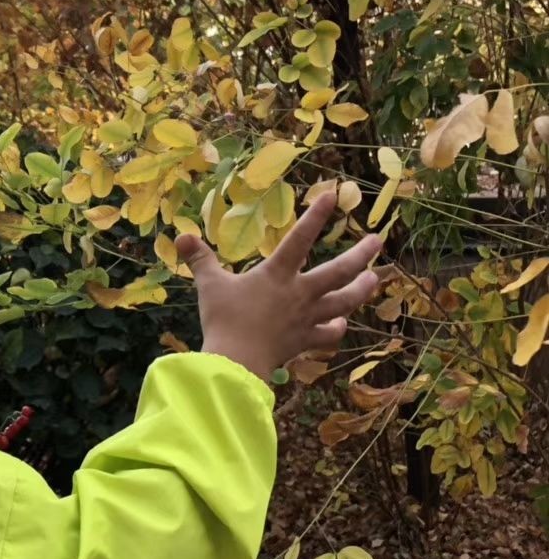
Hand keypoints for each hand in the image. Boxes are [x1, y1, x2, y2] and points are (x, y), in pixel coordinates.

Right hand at [174, 192, 381, 383]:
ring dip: (362, 289)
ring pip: (344, 301)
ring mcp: (306, 318)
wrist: (237, 362)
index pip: (300, 238)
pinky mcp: (304, 340)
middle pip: (339, 271)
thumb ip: (200, 259)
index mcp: (277, 274)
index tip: (332, 195)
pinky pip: (328, 334)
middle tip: (378, 241)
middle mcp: (299, 293)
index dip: (316, 216)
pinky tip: (341, 323)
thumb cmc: (223, 319)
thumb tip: (181, 235)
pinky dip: (336, 328)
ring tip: (375, 278)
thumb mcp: (209, 285)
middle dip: (361, 255)